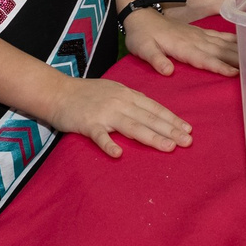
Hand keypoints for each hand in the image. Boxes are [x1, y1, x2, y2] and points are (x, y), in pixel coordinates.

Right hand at [44, 75, 192, 157]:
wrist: (57, 92)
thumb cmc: (86, 93)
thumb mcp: (113, 91)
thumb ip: (131, 101)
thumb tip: (152, 113)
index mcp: (126, 94)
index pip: (154, 107)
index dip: (172, 118)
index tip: (188, 129)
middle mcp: (119, 102)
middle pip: (148, 118)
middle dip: (170, 130)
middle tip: (188, 141)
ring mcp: (103, 113)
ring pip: (132, 126)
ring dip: (152, 137)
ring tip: (169, 148)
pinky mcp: (87, 124)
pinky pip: (100, 136)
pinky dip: (109, 145)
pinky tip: (119, 154)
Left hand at [125, 8, 238, 76]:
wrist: (141, 16)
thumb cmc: (141, 36)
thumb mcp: (143, 48)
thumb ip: (156, 59)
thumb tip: (168, 71)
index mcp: (183, 46)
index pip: (204, 58)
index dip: (220, 66)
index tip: (235, 73)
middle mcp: (195, 40)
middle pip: (219, 51)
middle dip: (238, 59)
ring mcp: (199, 35)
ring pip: (222, 43)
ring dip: (239, 50)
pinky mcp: (199, 32)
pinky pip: (219, 36)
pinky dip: (233, 40)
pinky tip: (244, 43)